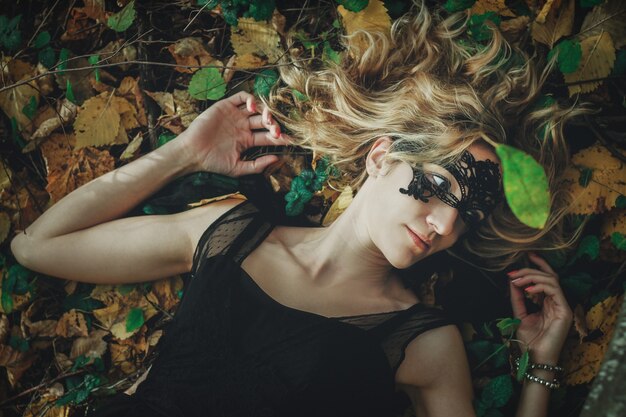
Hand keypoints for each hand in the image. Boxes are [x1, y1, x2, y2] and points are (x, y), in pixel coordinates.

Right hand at [175, 91, 291, 176]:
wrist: (193, 153)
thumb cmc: (213, 163)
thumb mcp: (238, 169)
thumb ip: (258, 165)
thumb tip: (277, 159)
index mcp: (248, 140)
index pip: (268, 136)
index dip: (280, 137)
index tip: (290, 140)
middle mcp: (243, 126)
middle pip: (264, 121)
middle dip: (273, 124)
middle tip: (276, 131)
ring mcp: (235, 116)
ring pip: (256, 108)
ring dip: (265, 111)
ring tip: (266, 120)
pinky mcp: (226, 106)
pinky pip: (241, 97)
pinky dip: (250, 99)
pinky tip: (253, 108)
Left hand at [508, 252, 572, 362]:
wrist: (534, 359)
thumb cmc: (529, 341)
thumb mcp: (519, 315)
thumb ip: (517, 298)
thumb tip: (512, 280)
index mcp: (547, 302)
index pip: (545, 278)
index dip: (537, 266)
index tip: (526, 256)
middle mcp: (556, 302)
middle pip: (548, 276)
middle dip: (529, 271)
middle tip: (513, 272)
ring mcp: (562, 306)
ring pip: (552, 280)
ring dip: (532, 277)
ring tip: (517, 280)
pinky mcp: (565, 311)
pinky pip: (555, 291)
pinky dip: (540, 286)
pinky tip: (528, 289)